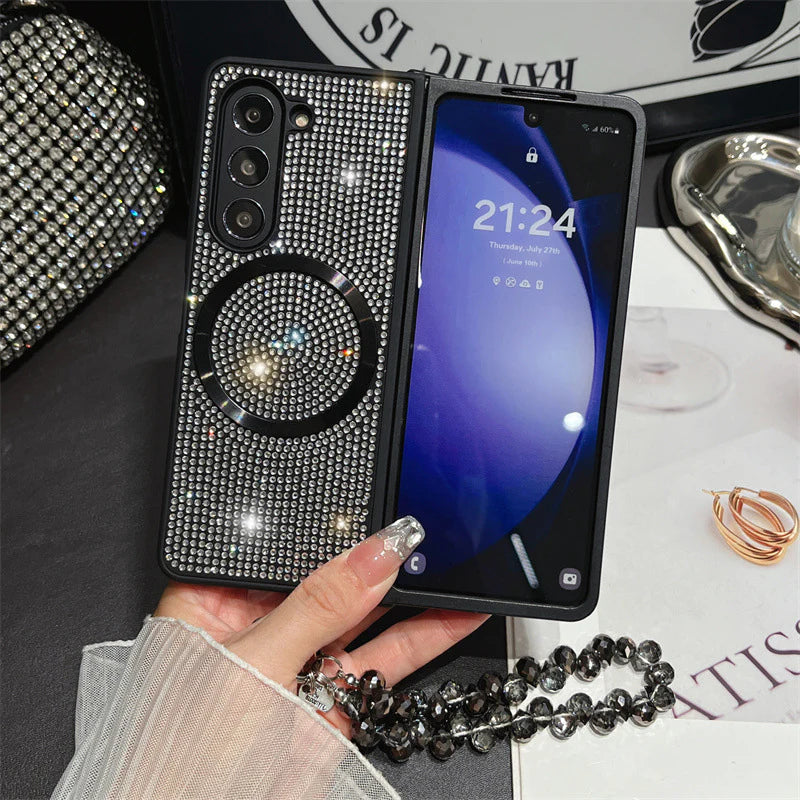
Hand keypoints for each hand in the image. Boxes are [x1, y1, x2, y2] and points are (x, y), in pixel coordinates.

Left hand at [155, 517, 488, 735]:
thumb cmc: (187, 753)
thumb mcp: (254, 664)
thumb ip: (317, 606)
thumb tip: (371, 557)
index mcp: (216, 601)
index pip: (280, 549)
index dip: (325, 528)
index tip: (372, 512)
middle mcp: (262, 626)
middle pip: (328, 576)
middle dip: (374, 558)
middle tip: (417, 535)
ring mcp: (303, 661)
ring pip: (365, 614)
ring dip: (411, 592)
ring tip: (449, 562)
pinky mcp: (337, 695)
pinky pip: (385, 655)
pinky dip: (425, 636)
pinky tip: (455, 613)